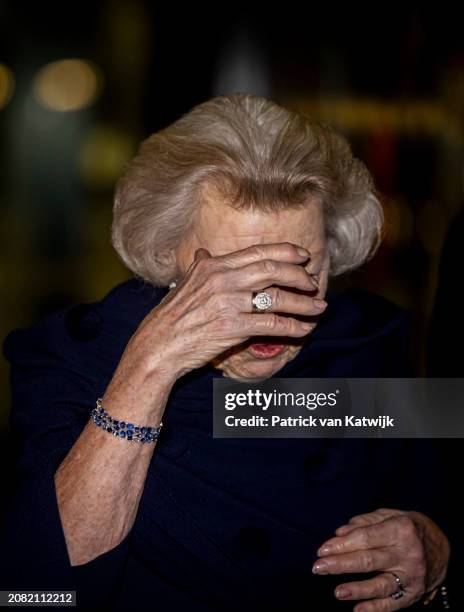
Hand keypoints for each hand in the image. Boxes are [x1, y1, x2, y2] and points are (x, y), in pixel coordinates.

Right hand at [130, 242, 326, 380]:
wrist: (158, 345)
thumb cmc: (171, 317)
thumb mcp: (184, 283)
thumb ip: (200, 266)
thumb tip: (203, 252)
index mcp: (213, 265)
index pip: (258, 252)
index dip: (285, 252)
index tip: (303, 256)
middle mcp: (222, 278)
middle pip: (272, 270)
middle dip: (299, 275)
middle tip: (313, 283)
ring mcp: (228, 302)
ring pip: (277, 297)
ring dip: (303, 303)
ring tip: (319, 307)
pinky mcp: (233, 327)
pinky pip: (272, 324)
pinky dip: (293, 327)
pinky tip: (304, 330)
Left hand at [312, 508, 449, 610]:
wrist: (439, 547)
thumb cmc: (406, 527)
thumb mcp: (388, 515)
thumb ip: (363, 522)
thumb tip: (339, 533)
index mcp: (400, 529)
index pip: (365, 538)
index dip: (342, 545)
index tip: (322, 550)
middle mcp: (407, 553)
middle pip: (369, 560)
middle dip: (341, 565)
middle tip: (318, 568)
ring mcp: (411, 575)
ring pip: (380, 584)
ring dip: (357, 589)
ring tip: (337, 592)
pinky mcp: (413, 593)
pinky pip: (392, 603)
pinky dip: (375, 609)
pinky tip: (357, 610)